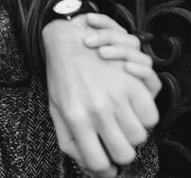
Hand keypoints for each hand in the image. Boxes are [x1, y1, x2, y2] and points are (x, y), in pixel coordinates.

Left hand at [43, 14, 158, 177]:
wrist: (68, 41)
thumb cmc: (60, 77)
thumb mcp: (56, 110)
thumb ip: (70, 141)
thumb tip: (92, 167)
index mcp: (76, 118)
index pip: (99, 162)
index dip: (103, 167)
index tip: (104, 161)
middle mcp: (97, 109)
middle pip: (125, 152)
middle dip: (120, 151)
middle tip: (113, 139)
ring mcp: (117, 95)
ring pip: (140, 135)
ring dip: (132, 132)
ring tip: (120, 121)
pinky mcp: (132, 82)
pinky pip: (151, 114)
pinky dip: (144, 116)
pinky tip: (130, 107)